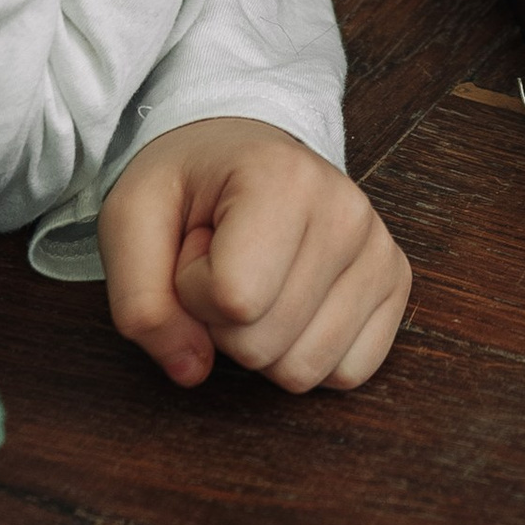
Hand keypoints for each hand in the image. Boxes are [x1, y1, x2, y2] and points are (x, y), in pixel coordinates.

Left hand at [99, 117, 411, 392]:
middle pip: (263, 345)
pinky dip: (307, 354)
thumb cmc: (187, 185)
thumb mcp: (129, 220)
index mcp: (283, 179)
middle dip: (222, 322)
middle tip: (223, 262)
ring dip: (262, 340)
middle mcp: (347, 212)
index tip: (196, 245)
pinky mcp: (395, 282)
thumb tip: (192, 371)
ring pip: (305, 370)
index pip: (232, 300)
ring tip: (255, 278)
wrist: (242, 152)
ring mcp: (379, 249)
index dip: (191, 292)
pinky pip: (349, 372)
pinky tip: (292, 302)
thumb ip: (139, 303)